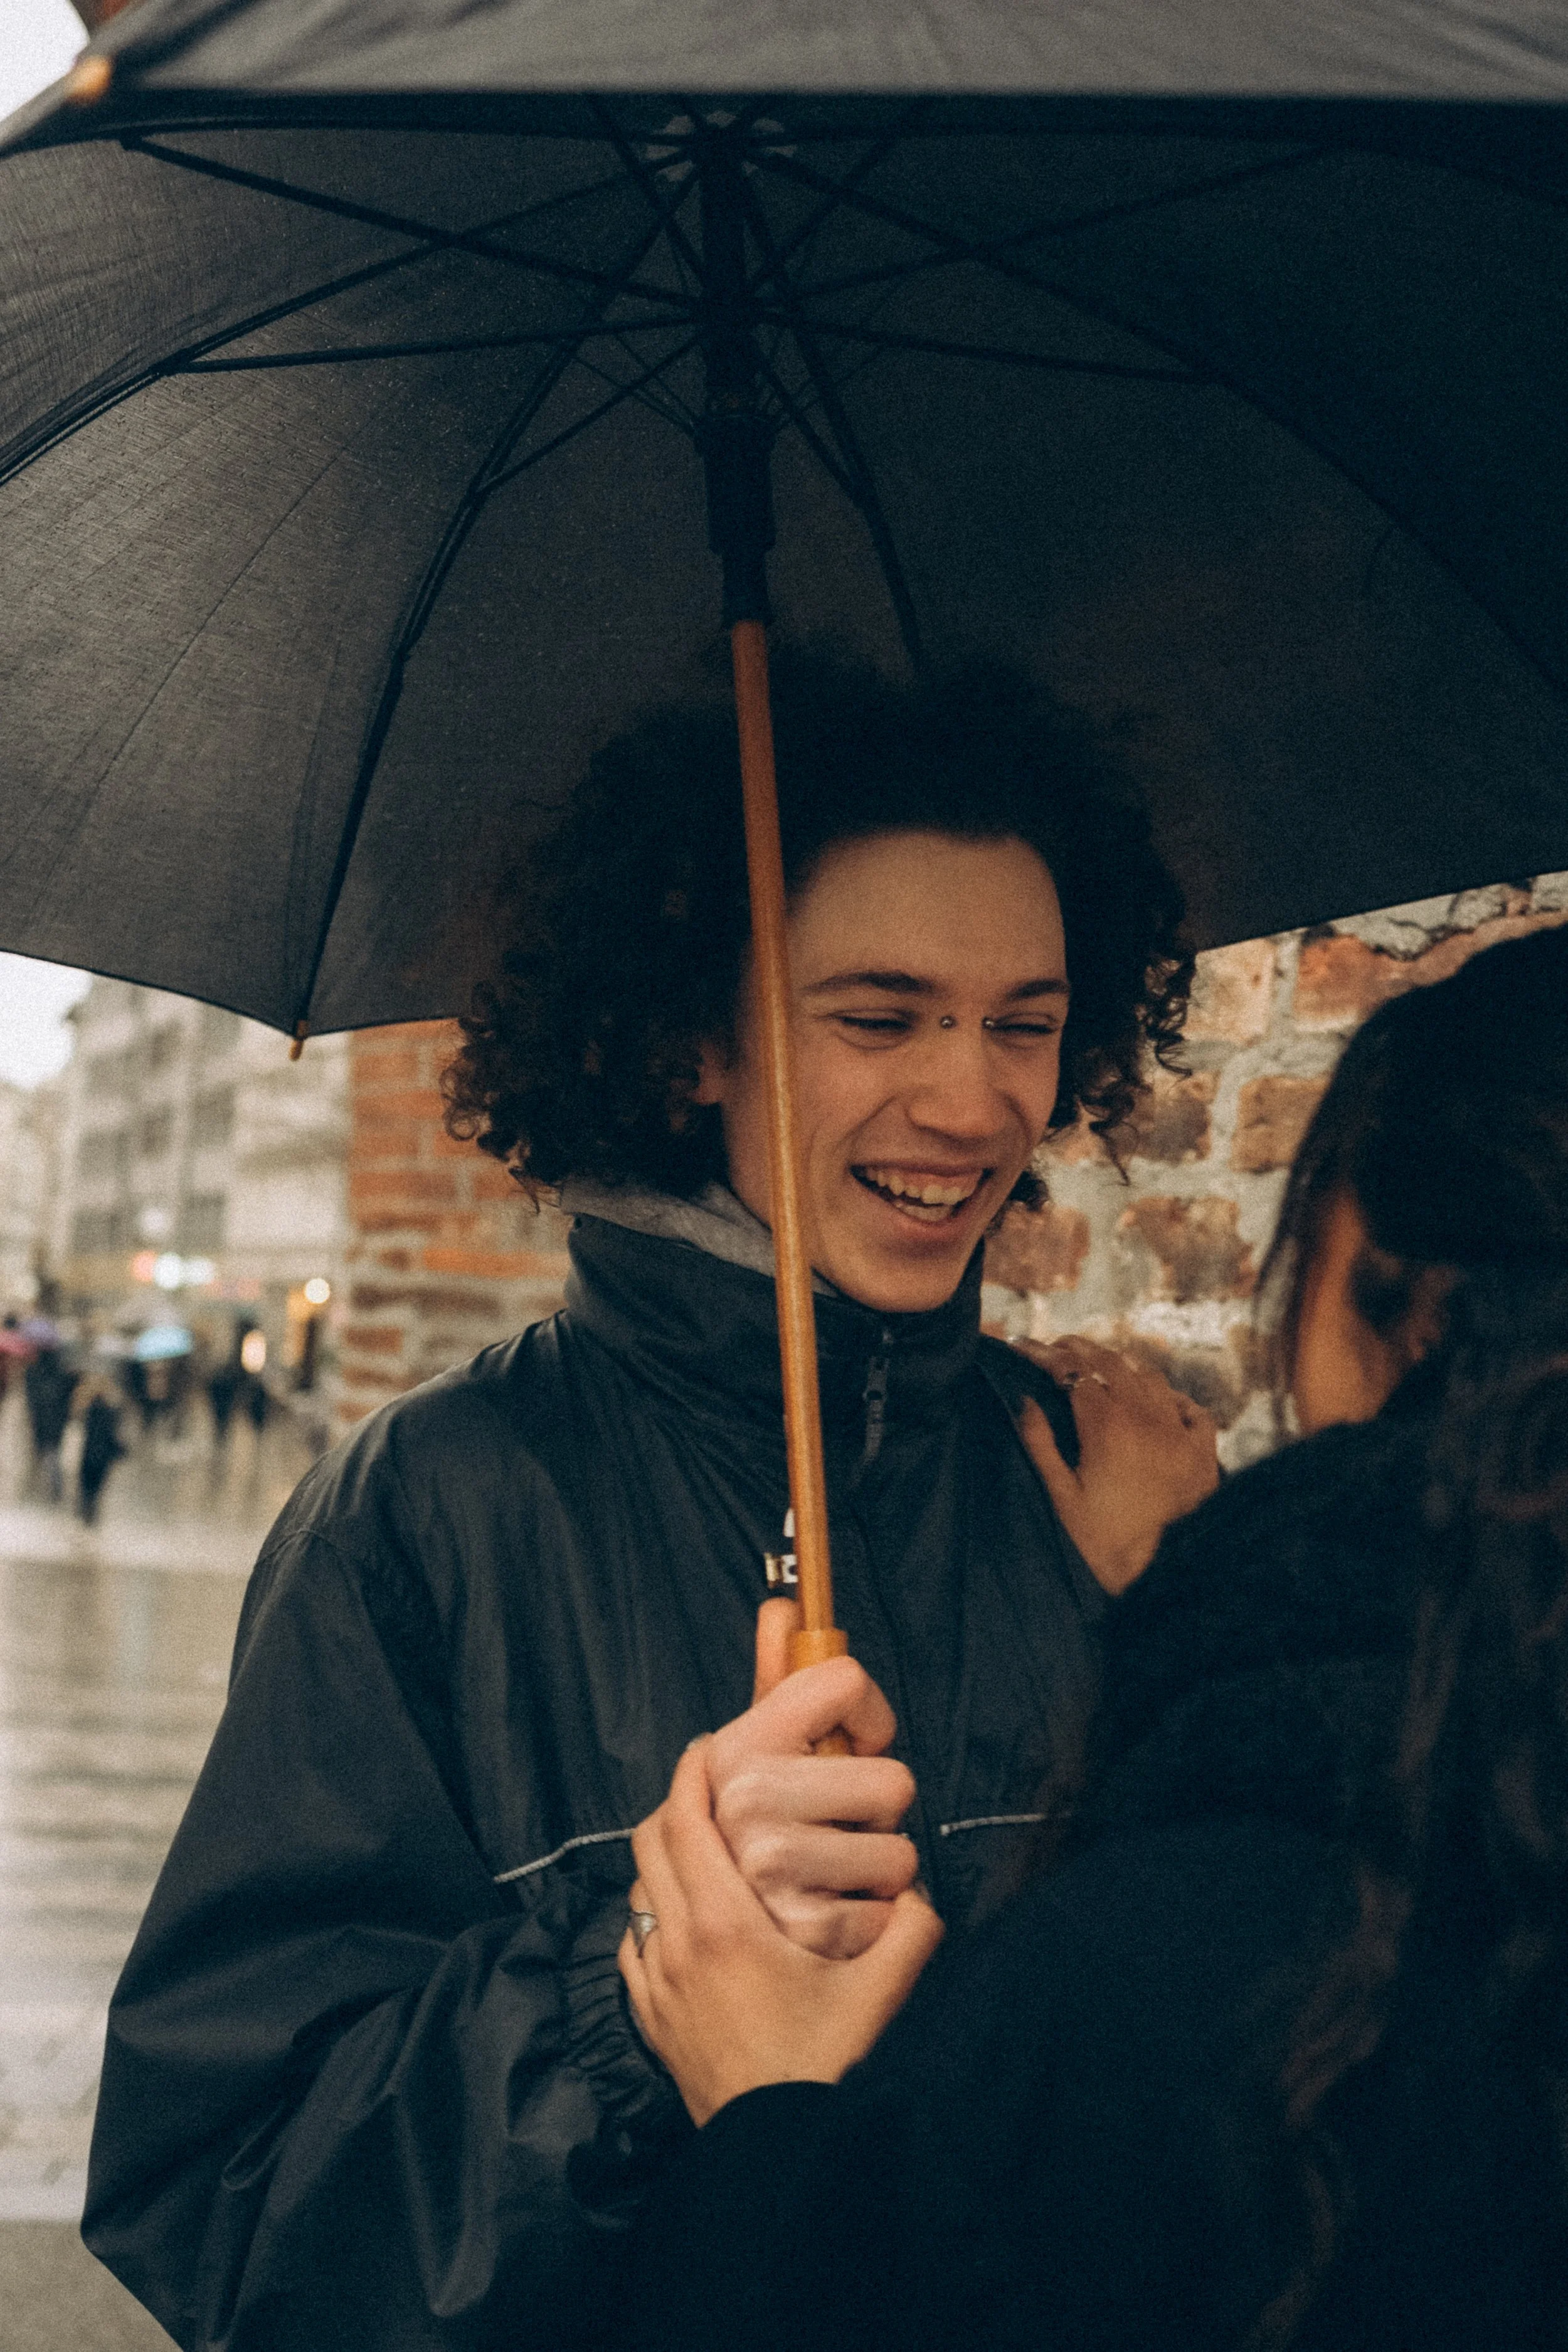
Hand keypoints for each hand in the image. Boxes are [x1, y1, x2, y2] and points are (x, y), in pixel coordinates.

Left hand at [621, 1741, 944, 2124]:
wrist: (778, 2159)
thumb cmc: (826, 2073)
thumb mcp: (882, 1994)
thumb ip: (912, 1929)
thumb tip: (918, 1889)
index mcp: (725, 1926)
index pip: (685, 1822)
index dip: (692, 1773)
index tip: (711, 1744)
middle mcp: (677, 1947)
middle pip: (651, 1843)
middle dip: (676, 1800)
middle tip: (711, 1781)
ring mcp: (657, 1985)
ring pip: (639, 1890)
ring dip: (664, 1855)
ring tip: (704, 1843)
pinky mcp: (651, 2019)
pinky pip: (635, 1941)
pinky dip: (652, 1910)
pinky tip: (683, 1915)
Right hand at [703, 1599, 919, 1958]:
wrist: (728, 1973)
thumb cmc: (755, 1847)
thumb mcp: (755, 1767)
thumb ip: (777, 1684)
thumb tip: (782, 1605)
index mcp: (735, 1749)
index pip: (845, 1680)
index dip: (865, 1718)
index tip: (847, 1747)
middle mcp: (747, 1801)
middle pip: (893, 1780)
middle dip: (875, 1816)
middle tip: (831, 1834)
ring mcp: (775, 1866)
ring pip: (903, 1851)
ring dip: (878, 1874)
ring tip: (830, 1882)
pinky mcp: (811, 1927)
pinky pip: (902, 1908)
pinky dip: (879, 1924)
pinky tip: (836, 1922)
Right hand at [1012, 1335, 1217, 1593]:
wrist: (1155, 1584)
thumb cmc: (1098, 1544)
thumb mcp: (1057, 1495)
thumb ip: (1039, 1442)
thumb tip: (1025, 1399)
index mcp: (1109, 1428)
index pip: (1073, 1372)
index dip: (1045, 1355)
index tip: (1023, 1347)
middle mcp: (1149, 1422)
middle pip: (1111, 1365)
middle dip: (1079, 1350)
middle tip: (1055, 1348)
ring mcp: (1181, 1437)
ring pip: (1152, 1379)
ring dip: (1122, 1367)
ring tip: (1099, 1367)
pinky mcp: (1204, 1458)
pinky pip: (1194, 1411)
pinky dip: (1174, 1399)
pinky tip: (1159, 1401)